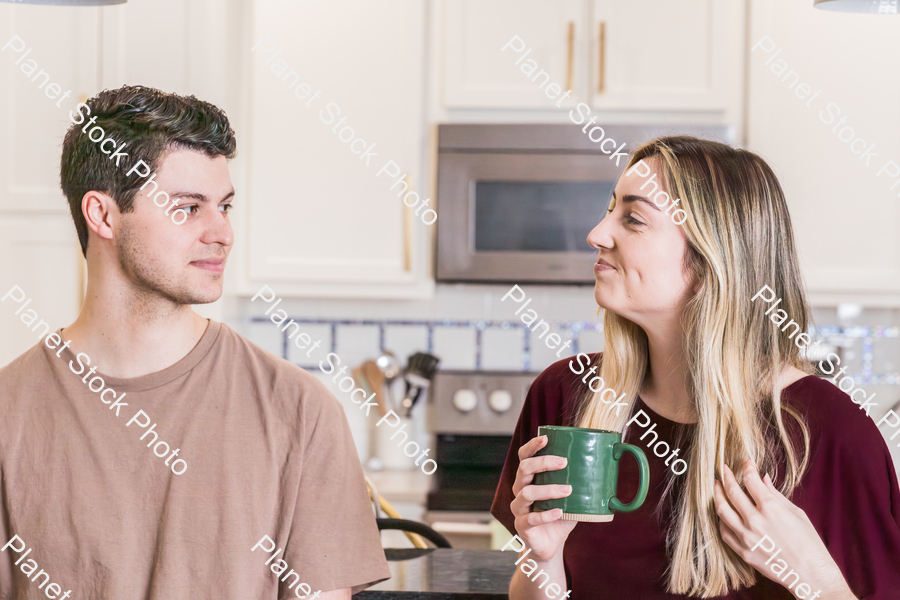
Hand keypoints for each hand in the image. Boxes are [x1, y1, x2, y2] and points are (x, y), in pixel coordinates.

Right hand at [510, 435, 577, 561]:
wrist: (551, 543)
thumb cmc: (561, 514)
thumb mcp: (570, 496)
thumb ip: (580, 482)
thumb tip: (607, 464)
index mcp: (529, 478)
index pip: (524, 456)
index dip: (532, 446)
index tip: (546, 438)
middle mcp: (520, 490)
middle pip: (523, 469)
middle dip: (543, 462)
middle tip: (563, 462)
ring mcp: (519, 508)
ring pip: (527, 493)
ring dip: (548, 489)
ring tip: (567, 490)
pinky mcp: (522, 526)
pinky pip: (531, 518)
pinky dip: (546, 515)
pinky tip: (559, 512)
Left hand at [714, 459, 856, 598]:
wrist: (811, 574)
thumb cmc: (809, 543)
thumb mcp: (796, 513)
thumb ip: (775, 495)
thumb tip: (763, 479)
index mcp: (771, 508)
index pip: (750, 480)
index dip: (746, 468)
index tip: (745, 462)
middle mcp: (755, 521)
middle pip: (732, 492)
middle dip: (726, 477)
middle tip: (723, 469)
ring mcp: (747, 537)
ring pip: (722, 511)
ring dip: (717, 495)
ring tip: (717, 487)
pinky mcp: (743, 552)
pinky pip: (725, 532)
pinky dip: (722, 520)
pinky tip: (723, 513)